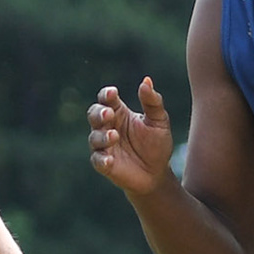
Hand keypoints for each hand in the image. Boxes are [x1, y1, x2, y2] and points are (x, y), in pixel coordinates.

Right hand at [88, 80, 174, 195]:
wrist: (158, 173)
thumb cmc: (157, 144)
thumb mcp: (159, 121)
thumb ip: (153, 102)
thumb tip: (146, 81)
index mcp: (119, 112)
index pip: (106, 99)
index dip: (106, 95)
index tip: (113, 93)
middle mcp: (107, 127)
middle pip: (94, 114)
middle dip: (99, 113)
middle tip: (109, 114)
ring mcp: (104, 146)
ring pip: (94, 137)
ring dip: (102, 136)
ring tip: (114, 136)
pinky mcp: (104, 164)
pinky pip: (97, 160)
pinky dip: (102, 159)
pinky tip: (110, 160)